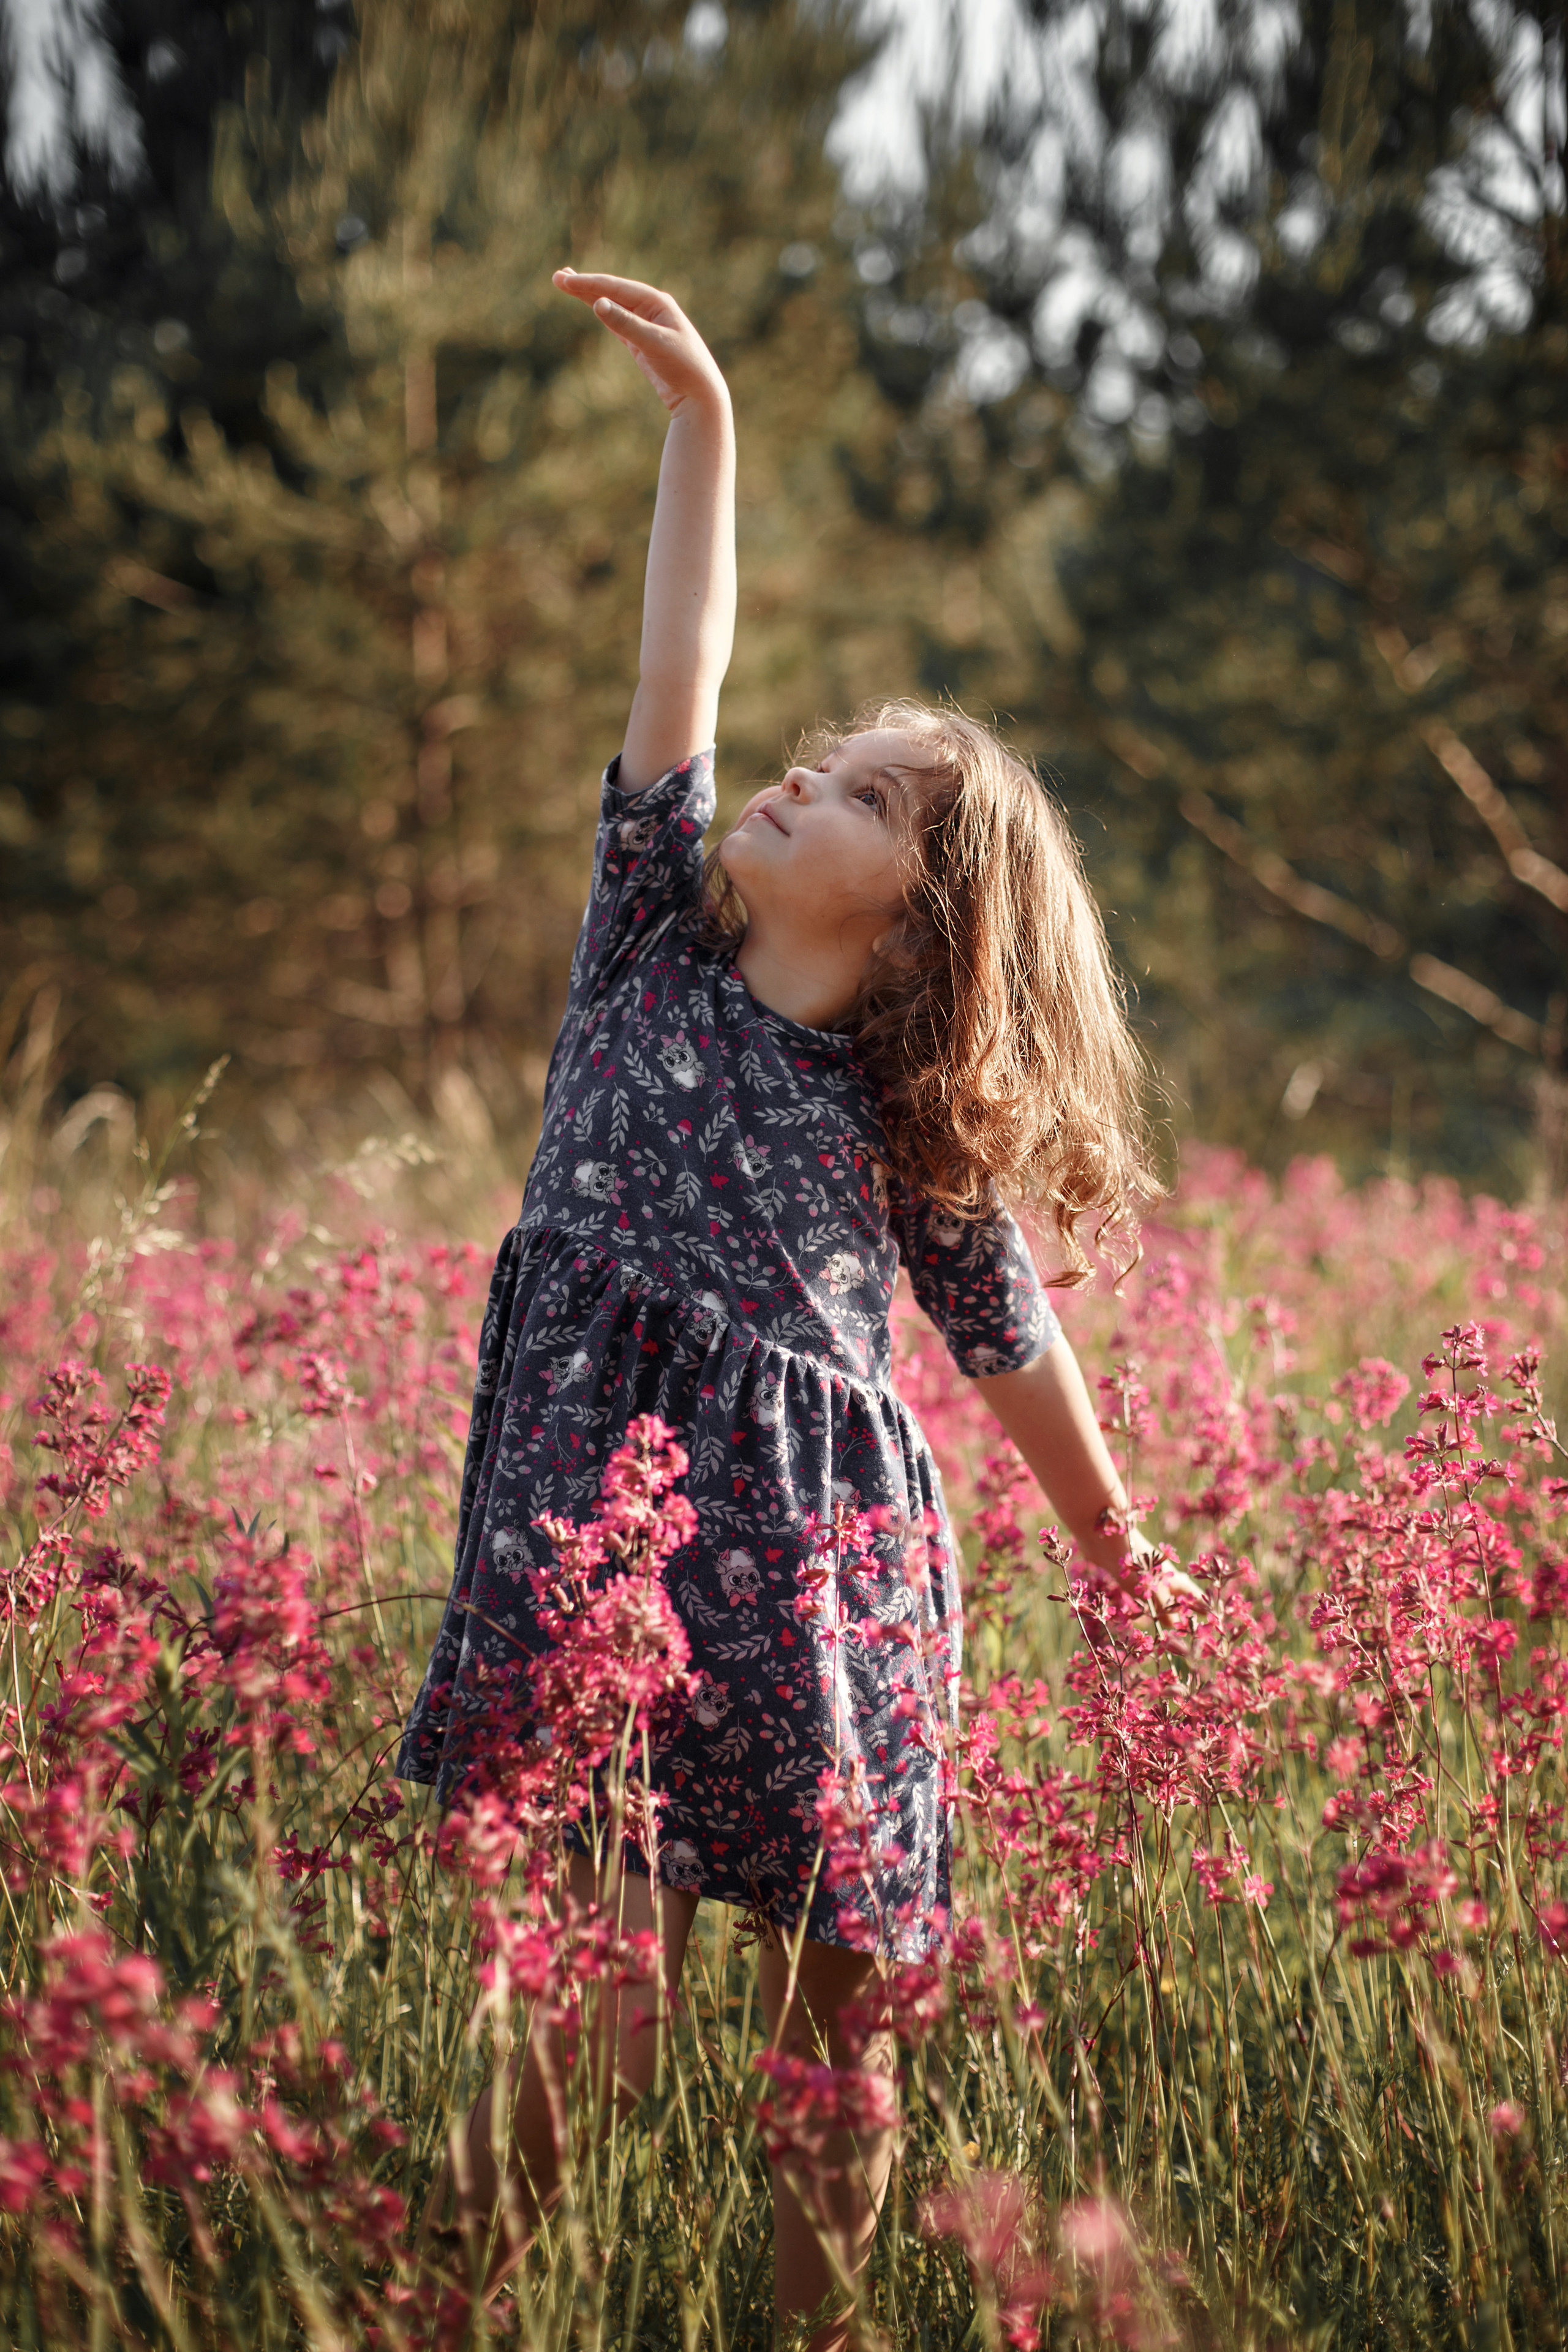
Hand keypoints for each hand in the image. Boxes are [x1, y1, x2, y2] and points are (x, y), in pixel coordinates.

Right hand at [553, 268, 728, 418]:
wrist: (700, 394)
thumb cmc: (683, 367)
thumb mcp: (654, 343)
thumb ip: (626, 324)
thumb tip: (598, 304)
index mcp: (656, 302)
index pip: (615, 287)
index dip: (588, 283)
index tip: (564, 280)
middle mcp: (652, 308)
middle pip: (612, 291)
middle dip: (585, 285)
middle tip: (557, 278)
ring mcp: (647, 323)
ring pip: (614, 305)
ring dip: (591, 296)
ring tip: (568, 285)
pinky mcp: (643, 341)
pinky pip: (619, 322)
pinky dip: (604, 313)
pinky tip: (593, 305)